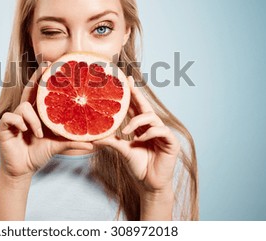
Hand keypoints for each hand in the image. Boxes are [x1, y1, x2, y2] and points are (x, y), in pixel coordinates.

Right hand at [0, 62, 93, 178]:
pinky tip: (26, 131)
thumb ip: (73, 142)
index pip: (41, 93)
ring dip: (33, 120)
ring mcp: (14, 118)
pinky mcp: (4, 127)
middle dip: (37, 76)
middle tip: (45, 64)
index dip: (46, 78)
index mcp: (38, 113)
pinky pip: (10, 117)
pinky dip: (19, 122)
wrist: (23, 170)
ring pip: (23, 106)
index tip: (54, 64)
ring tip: (39, 134)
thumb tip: (94, 144)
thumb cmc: (39, 154)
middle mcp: (26, 112)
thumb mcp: (58, 146)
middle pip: (29, 89)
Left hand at [93, 76, 179, 192]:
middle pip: (145, 106)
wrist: (150, 184)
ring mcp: (163, 134)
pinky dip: (150, 132)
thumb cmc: (139, 166)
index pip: (136, 107)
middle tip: (129, 84)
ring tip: (127, 130)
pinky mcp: (171, 142)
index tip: (125, 81)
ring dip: (138, 121)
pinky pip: (161, 131)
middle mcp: (153, 127)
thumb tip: (93, 137)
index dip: (132, 94)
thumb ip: (112, 142)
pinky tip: (141, 138)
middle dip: (138, 94)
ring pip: (152, 118)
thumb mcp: (123, 151)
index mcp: (142, 127)